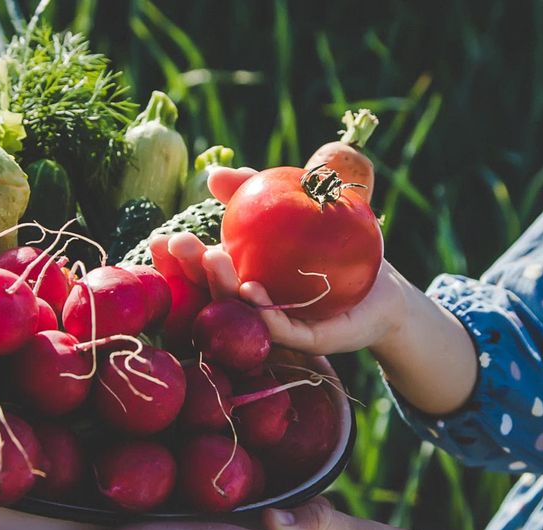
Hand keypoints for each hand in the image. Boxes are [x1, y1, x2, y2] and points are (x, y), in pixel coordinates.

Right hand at [161, 166, 478, 412]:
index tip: (158, 239)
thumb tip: (212, 174)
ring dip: (220, 286)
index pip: (199, 273)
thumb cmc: (335, 246)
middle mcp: (250, 311)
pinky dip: (262, 312)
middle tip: (177, 242)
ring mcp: (276, 328)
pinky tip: (250, 289)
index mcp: (239, 283)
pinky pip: (281, 329)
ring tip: (213, 256)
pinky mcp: (307, 341)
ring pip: (239, 312)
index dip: (175, 261)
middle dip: (189, 270)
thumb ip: (254, 192)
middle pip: (210, 292)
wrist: (384, 286)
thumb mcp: (295, 209)